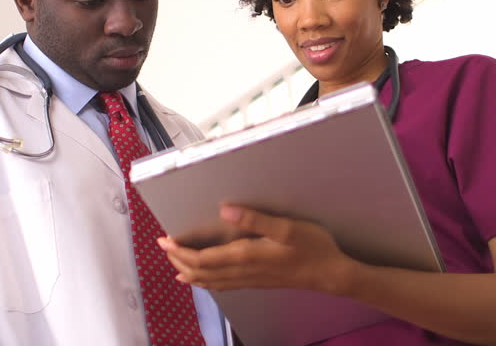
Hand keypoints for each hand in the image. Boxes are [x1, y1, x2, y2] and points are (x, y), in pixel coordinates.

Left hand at [157, 205, 351, 293]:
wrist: (331, 275)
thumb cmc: (312, 247)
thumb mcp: (287, 227)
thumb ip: (255, 219)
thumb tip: (225, 210)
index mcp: (246, 256)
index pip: (203, 258)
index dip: (181, 251)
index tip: (165, 241)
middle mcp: (243, 271)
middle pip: (202, 272)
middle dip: (180, 261)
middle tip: (164, 248)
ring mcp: (250, 279)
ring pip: (211, 281)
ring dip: (190, 272)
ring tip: (175, 264)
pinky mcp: (257, 282)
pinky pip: (223, 285)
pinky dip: (207, 282)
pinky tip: (204, 280)